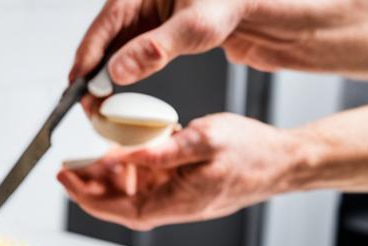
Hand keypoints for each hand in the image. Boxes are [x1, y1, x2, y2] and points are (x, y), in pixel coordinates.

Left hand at [57, 113, 301, 229]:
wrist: (282, 164)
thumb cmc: (251, 152)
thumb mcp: (203, 139)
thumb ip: (161, 151)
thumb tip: (124, 155)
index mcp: (173, 203)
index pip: (117, 209)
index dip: (86, 196)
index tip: (65, 177)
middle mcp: (171, 209)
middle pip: (118, 205)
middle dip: (90, 187)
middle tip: (69, 163)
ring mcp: (177, 202)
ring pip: (131, 195)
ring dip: (109, 178)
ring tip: (92, 154)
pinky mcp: (182, 191)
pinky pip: (149, 185)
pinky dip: (132, 170)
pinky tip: (125, 151)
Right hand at [70, 0, 367, 87]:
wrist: (292, 9)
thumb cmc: (250, 0)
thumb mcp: (203, 26)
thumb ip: (156, 49)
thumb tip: (116, 73)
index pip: (106, 22)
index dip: (86, 58)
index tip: (75, 90)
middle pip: (108, 38)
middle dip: (94, 74)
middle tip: (87, 110)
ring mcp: (163, 16)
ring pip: (123, 51)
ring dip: (111, 82)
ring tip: (102, 113)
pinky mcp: (176, 32)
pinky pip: (142, 58)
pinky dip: (131, 81)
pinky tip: (126, 103)